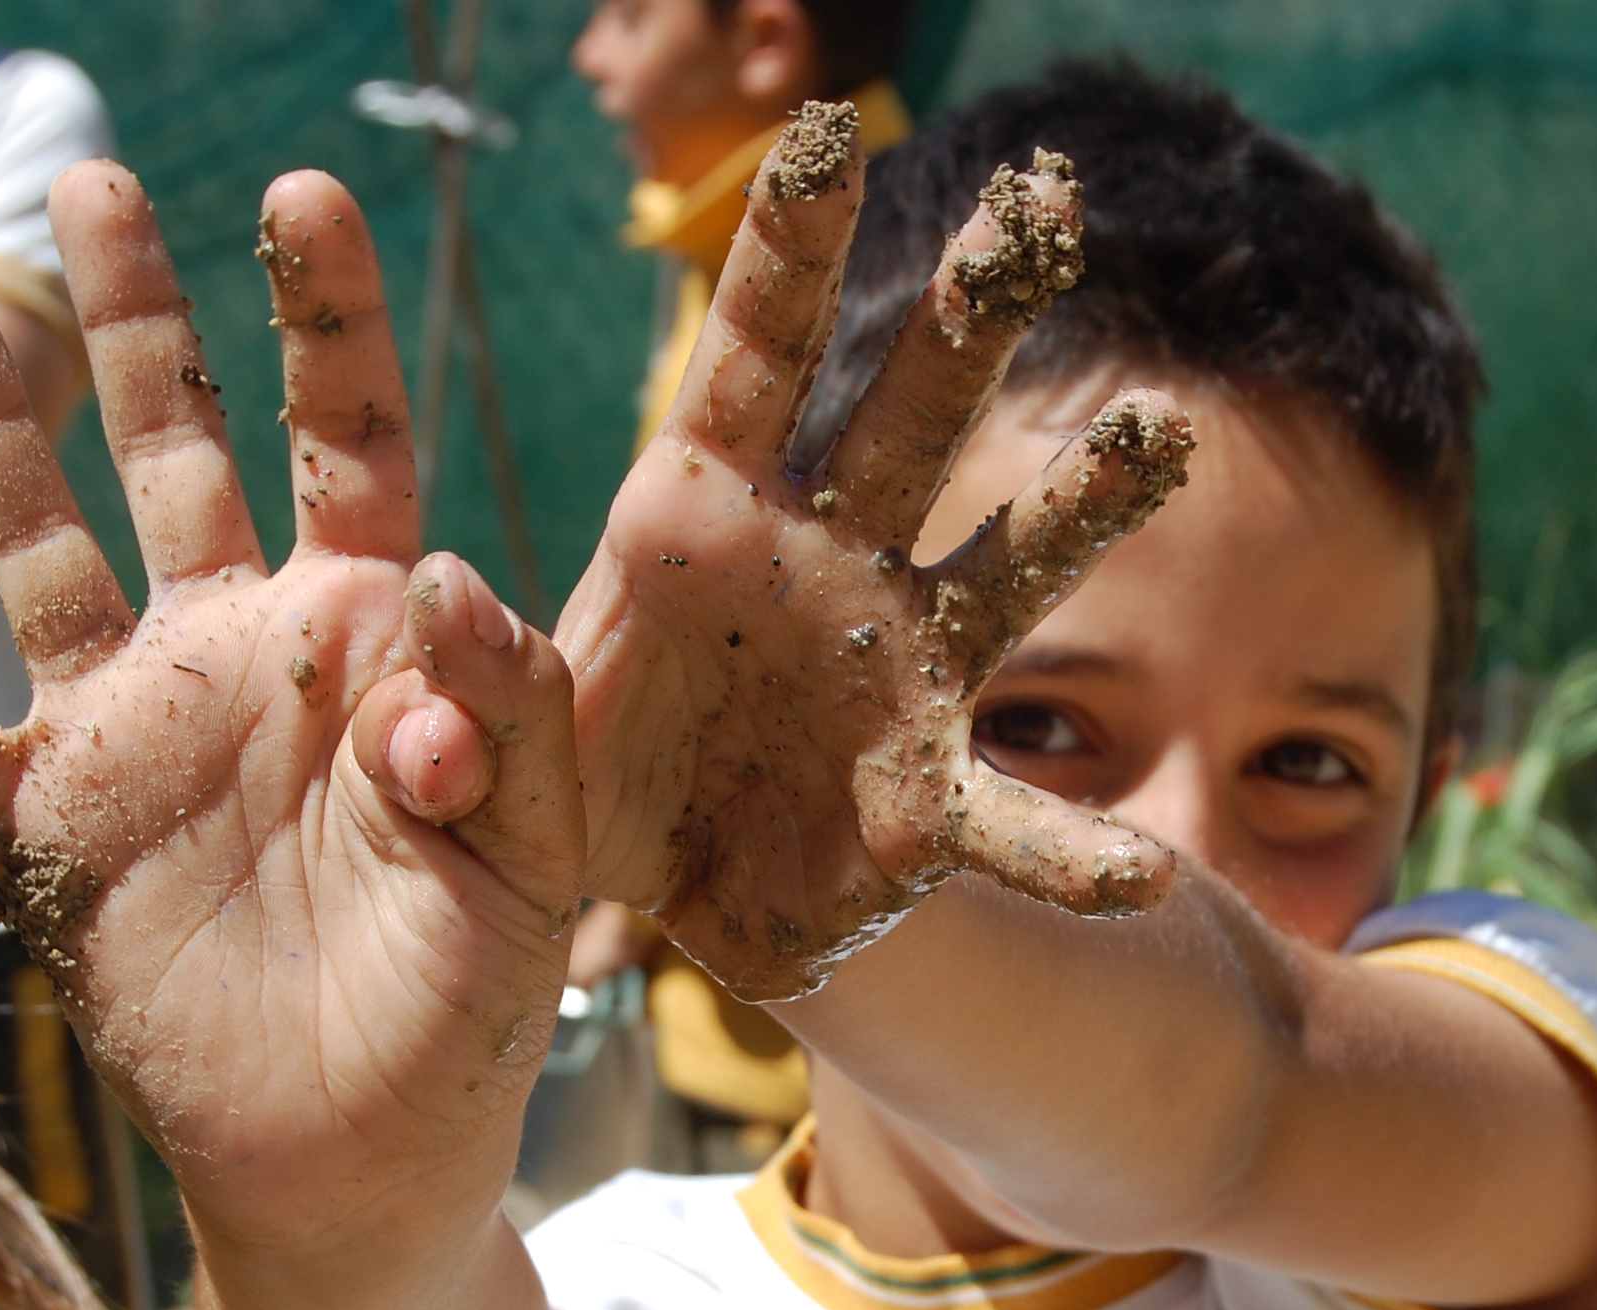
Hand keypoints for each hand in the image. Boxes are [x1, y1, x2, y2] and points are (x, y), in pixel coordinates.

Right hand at [0, 165, 582, 1257]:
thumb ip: (511, 726)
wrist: (364, 1156)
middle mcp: (241, 651)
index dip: (327, 322)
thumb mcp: (532, 858)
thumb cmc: (467, 1002)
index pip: (349, 443)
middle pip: (178, 449)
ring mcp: (137, 730)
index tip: (302, 194)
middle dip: (136, 322)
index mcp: (373, 636)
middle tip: (89, 184)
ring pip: (43, 550)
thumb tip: (458, 577)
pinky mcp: (54, 830)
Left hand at [561, 105, 1195, 1001]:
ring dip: (1078, 503)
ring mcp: (897, 670)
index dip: (790, 247)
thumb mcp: (502, 736)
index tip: (826, 126)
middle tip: (1038, 208)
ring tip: (1152, 439)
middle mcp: (825, 564)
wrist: (664, 897)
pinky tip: (1138, 876)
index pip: (755, 358)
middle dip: (970, 315)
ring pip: (1004, 569)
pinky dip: (1072, 852)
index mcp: (703, 519)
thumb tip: (444, 596)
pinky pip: (1011, 824)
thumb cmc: (589, 782)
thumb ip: (477, 681)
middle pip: (909, 417)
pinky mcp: (929, 802)